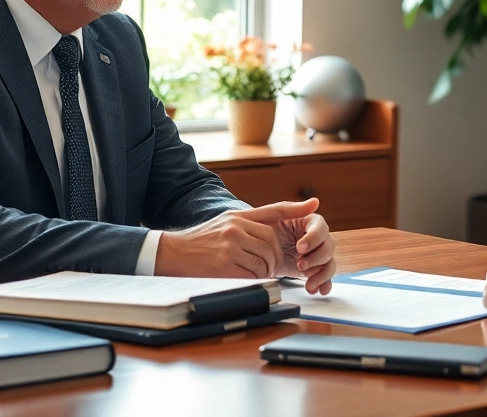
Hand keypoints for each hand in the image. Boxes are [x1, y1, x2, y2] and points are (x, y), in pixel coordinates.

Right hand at [155, 206, 284, 277]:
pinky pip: (252, 275)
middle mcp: (236, 228)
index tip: (314, 205)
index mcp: (238, 216)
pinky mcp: (224, 266)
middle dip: (274, 258)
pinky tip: (244, 279)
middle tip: (268, 267)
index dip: (295, 208)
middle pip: (272, 243)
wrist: (171, 252)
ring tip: (253, 274)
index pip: (273, 211)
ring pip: (264, 260)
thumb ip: (249, 222)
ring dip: (264, 272)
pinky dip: (254, 281)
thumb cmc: (200, 241)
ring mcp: (230, 246)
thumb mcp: (224, 222)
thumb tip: (273, 227)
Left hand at [252, 198, 336, 294]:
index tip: (300, 248)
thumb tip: (315, 201)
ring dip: (321, 273)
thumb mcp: (272, 215)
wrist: (252, 249)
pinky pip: (325, 277)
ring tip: (309, 282)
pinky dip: (324, 284)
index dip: (314, 238)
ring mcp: (315, 255)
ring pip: (329, 263)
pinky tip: (317, 290)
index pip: (321, 228)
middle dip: (316, 258)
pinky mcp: (312, 270)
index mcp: (309, 222)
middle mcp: (316, 238)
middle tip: (300, 265)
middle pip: (328, 247)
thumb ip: (291, 208)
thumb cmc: (262, 228)